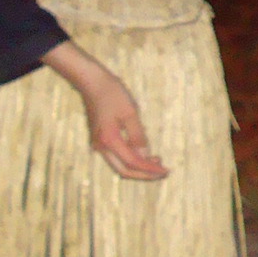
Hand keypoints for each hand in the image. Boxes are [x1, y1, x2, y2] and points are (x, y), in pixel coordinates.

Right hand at [41, 41, 168, 180]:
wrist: (92, 82)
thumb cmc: (112, 94)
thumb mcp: (130, 113)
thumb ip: (138, 136)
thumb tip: (145, 155)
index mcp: (109, 140)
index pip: (133, 162)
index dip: (150, 169)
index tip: (165, 170)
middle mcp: (101, 147)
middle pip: (124, 170)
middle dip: (144, 174)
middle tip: (163, 171)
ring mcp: (99, 144)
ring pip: (120, 165)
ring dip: (138, 167)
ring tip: (157, 161)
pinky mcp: (100, 140)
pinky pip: (117, 156)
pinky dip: (131, 159)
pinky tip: (144, 152)